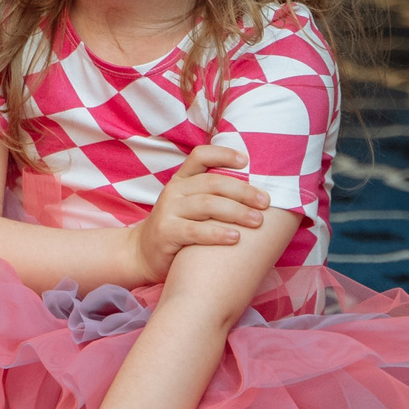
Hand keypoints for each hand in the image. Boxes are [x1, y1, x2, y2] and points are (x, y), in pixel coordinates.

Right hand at [128, 144, 269, 283]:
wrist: (143, 253)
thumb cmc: (178, 227)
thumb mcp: (189, 204)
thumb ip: (212, 194)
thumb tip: (255, 190)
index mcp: (181, 179)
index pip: (201, 156)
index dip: (224, 154)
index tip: (247, 161)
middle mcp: (174, 191)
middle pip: (212, 183)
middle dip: (243, 191)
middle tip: (265, 202)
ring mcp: (168, 211)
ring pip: (207, 205)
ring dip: (236, 212)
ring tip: (257, 220)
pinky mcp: (166, 232)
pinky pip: (196, 231)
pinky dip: (218, 233)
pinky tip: (235, 237)